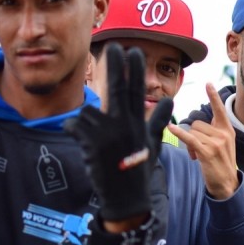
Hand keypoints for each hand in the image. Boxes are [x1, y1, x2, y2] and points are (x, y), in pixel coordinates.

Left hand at [65, 44, 172, 221]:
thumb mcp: (152, 144)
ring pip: (88, 110)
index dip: (134, 69)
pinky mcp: (90, 145)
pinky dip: (73, 129)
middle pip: (117, 88)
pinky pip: (73, 125)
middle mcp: (124, 125)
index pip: (137, 90)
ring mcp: (107, 134)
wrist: (126, 198)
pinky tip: (80, 140)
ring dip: (86, 120)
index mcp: (138, 123)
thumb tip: (170, 100)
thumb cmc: (139, 170)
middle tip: (113, 46)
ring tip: (94, 138)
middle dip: (115, 66)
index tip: (133, 50)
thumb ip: (157, 120)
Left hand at [167, 83, 237, 199]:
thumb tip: (194, 126)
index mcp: (228, 130)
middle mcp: (223, 134)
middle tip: (197, 150)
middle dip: (193, 135)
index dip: (213, 96)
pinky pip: (190, 138)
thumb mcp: (223, 144)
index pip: (220, 109)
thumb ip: (214, 132)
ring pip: (193, 132)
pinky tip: (171, 128)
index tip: (208, 83)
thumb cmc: (221, 163)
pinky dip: (179, 134)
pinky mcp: (207, 152)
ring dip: (190, 144)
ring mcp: (216, 143)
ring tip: (197, 157)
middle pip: (197, 123)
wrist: (227, 185)